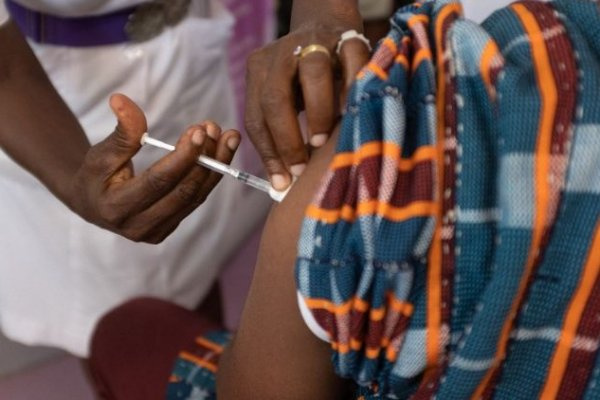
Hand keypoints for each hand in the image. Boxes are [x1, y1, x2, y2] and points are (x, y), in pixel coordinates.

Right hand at [68, 93, 239, 242]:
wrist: (93, 204)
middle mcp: (139, 226)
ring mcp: (156, 232)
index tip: (199, 131)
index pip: (158, 181)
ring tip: (227, 137)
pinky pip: (195, 200)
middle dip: (204, 158)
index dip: (182, 156)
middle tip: (215, 129)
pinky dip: (211, 175)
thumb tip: (121, 100)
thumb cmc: (95, 176)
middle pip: (183, 192)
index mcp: (116, 208)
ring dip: (216, 165)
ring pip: (195, 197)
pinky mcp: (169, 229)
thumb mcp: (101, 152)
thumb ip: (120, 132)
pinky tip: (221, 152)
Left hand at [245, 1, 369, 189]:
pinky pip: (351, 62)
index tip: (282, 182)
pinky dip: (352, 88)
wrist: (325, 24)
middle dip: (287, 139)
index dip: (268, 153)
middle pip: (275, 97)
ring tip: (320, 142)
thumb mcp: (286, 99)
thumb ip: (282, 131)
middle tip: (300, 167)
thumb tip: (284, 183)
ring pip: (313, 74)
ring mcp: (314, 42)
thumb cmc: (304, 79)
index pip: (256, 117)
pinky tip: (350, 113)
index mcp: (259, 70)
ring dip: (317, 113)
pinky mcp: (346, 37)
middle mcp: (281, 54)